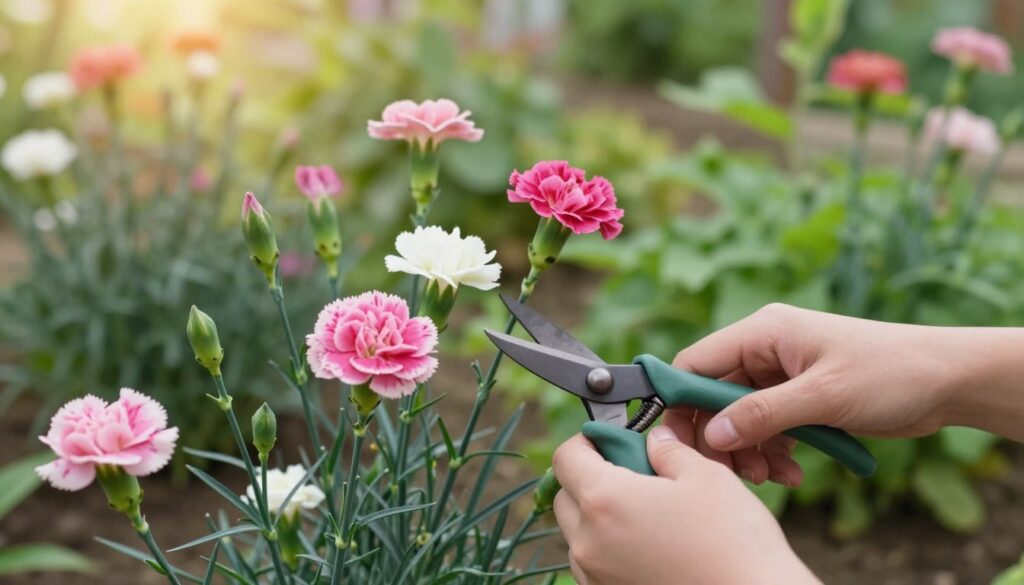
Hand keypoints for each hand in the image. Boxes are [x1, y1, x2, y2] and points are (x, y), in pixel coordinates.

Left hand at [552, 428, 819, 584]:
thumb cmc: (734, 543)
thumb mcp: (707, 477)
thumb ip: (670, 451)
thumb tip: (655, 440)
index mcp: (604, 501)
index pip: (565, 457)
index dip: (587, 441)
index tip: (612, 439)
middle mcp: (588, 544)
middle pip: (567, 497)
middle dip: (592, 479)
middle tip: (635, 476)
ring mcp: (595, 578)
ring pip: (580, 535)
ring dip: (602, 518)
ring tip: (651, 516)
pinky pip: (596, 567)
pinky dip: (613, 551)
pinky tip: (655, 548)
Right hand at [672, 303, 1023, 485]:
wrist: (947, 381)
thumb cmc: (889, 372)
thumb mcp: (822, 396)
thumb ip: (762, 415)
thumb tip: (711, 435)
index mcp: (763, 331)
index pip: (697, 362)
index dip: (680, 401)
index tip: (679, 440)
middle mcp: (766, 351)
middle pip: (714, 397)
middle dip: (722, 437)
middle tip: (736, 471)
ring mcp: (782, 376)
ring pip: (739, 419)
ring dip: (749, 451)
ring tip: (771, 477)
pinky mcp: (799, 400)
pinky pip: (767, 429)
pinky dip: (772, 454)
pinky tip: (792, 474)